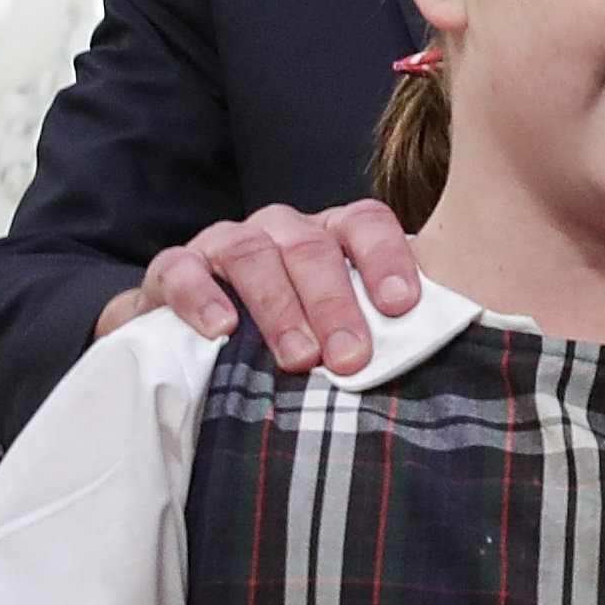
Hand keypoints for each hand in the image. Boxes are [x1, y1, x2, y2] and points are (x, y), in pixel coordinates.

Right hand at [98, 201, 421, 375]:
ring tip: (298, 357)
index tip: (402, 307)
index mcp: (327, 238)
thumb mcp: (327, 334)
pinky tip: (221, 330)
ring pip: (253, 253)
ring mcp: (223, 245)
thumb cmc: (278, 337)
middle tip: (350, 358)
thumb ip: (368, 339)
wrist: (184, 338)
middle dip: (334, 303)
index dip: (386, 260)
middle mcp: (279, 231)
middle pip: (311, 246)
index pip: (364, 224)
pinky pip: (183, 270)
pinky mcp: (172, 268)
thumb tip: (432, 381)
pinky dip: (203, 297)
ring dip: (278, 306)